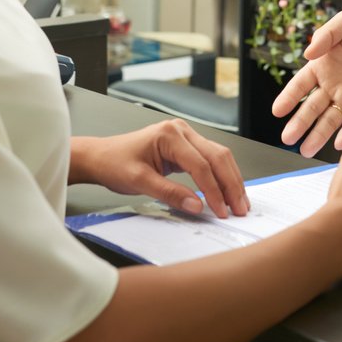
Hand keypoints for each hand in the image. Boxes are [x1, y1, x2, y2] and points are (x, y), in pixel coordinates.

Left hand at [78, 120, 248, 217]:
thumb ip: (170, 194)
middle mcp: (182, 130)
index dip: (214, 190)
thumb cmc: (114, 163)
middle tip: (240, 209)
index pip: (200, 165)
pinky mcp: (186, 145)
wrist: (101, 157)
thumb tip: (197, 206)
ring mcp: (185, 136)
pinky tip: (227, 192)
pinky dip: (220, 176)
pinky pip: (210, 159)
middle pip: (217, 156)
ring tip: (239, 203)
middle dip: (231, 184)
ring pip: (218, 156)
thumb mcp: (139, 182)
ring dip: (230, 180)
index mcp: (170, 134)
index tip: (221, 211)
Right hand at [270, 10, 341, 156]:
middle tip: (288, 138)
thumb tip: (308, 53)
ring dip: (318, 135)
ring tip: (306, 150)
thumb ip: (326, 35)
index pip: (301, 85)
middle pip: (311, 108)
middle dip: (299, 123)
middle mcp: (331, 85)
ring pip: (329, 120)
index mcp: (322, 66)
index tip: (277, 111)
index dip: (289, 98)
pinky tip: (339, 143)